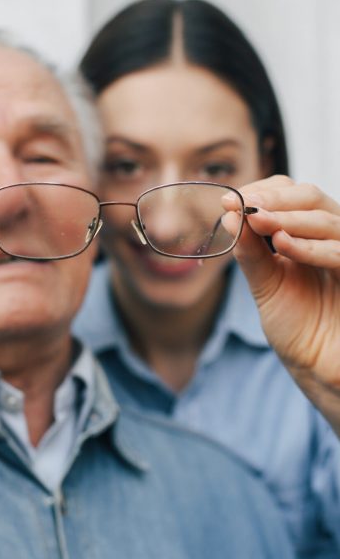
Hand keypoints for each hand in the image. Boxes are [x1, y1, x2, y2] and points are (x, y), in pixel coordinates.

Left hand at [223, 175, 339, 432]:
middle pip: (312, 199)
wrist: (319, 366)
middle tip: (243, 205)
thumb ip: (250, 252)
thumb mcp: (266, 285)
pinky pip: (339, 253)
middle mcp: (331, 239)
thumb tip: (230, 216)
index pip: (292, 195)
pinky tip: (281, 244)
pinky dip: (308, 247)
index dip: (263, 192)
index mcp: (308, 236)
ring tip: (257, 220)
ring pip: (327, 220)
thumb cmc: (297, 327)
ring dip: (289, 218)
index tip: (229, 200)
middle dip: (274, 199)